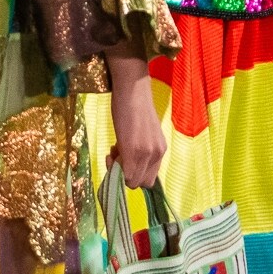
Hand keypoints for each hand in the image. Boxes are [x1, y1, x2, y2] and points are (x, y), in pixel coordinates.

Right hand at [109, 60, 166, 189]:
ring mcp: (147, 154)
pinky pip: (125, 175)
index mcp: (161, 149)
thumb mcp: (142, 132)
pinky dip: (115, 168)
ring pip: (133, 181)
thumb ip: (141, 148)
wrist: (132, 90)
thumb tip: (127, 162)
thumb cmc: (134, 105)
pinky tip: (112, 149)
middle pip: (142, 183)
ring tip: (114, 149)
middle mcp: (157, 154)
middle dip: (126, 175)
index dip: (133, 171)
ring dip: (120, 171)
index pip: (149, 177)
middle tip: (116, 155)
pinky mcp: (135, 151)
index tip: (123, 156)